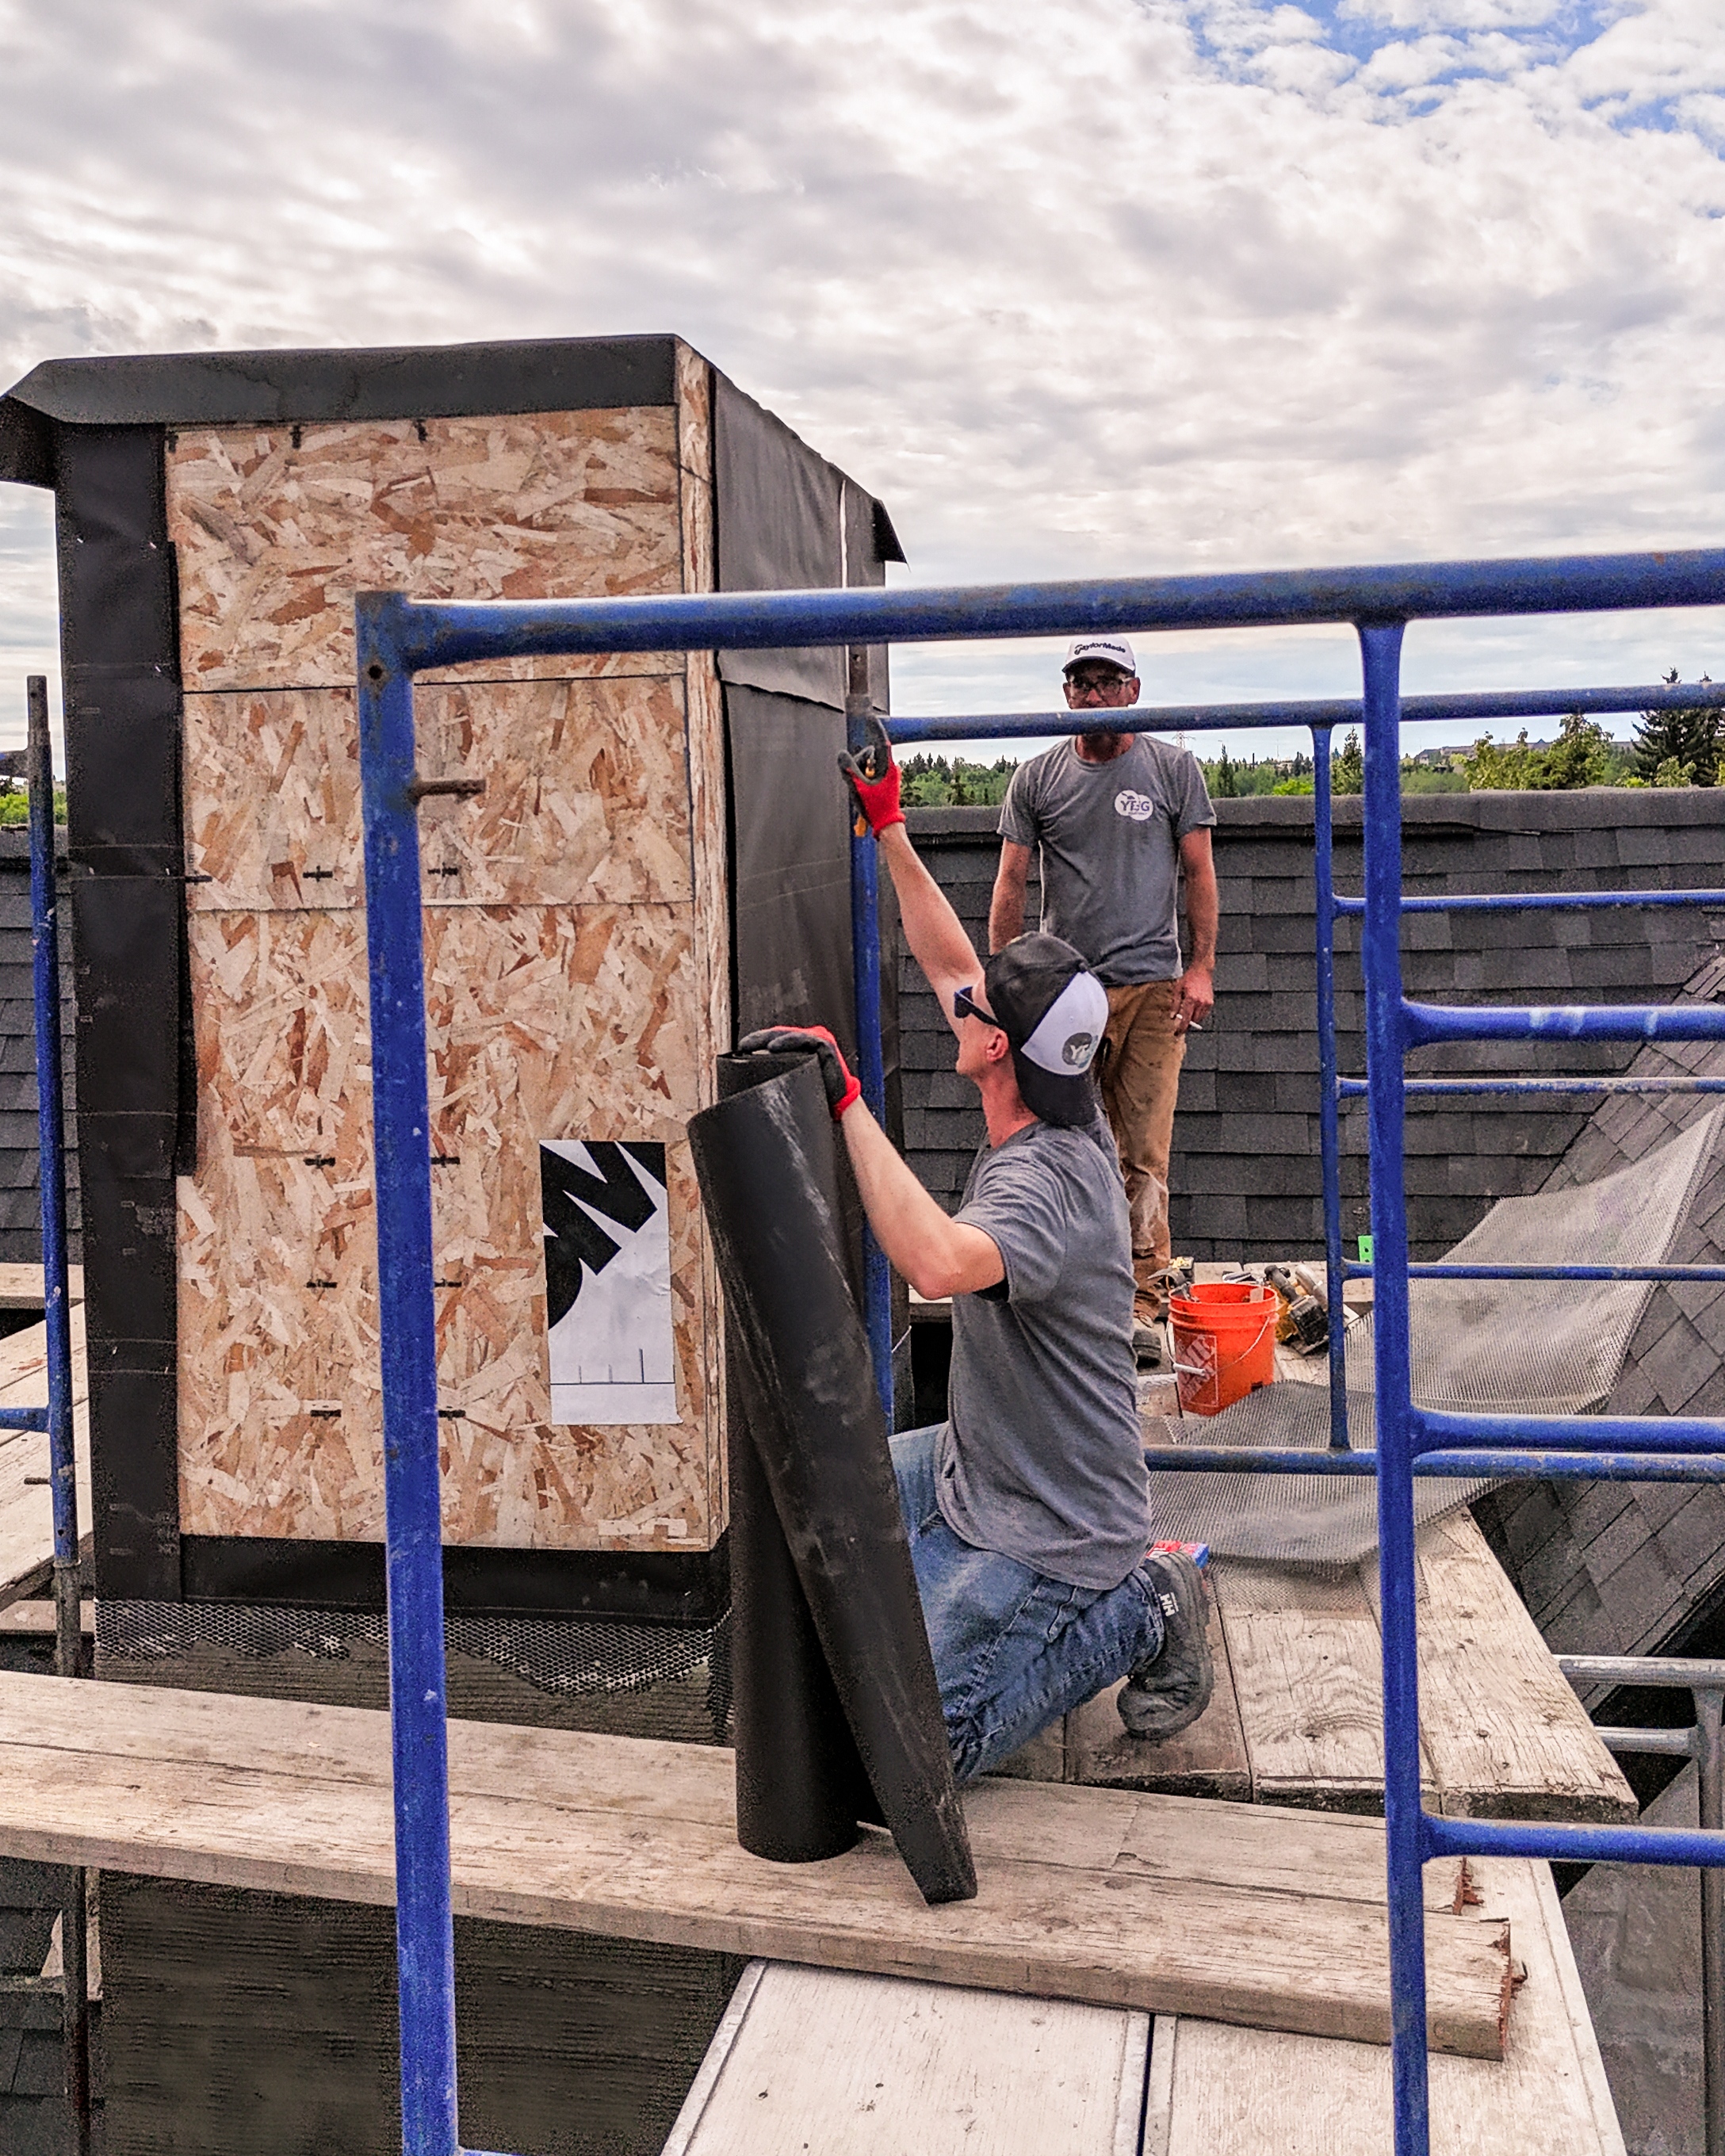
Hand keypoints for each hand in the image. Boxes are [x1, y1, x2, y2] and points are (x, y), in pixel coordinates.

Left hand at [736, 1024, 862, 1119]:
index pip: (775, 1038)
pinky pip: (804, 1040)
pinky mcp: (825, 1046)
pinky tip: (773, 1047)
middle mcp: (809, 1039)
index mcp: (800, 1046)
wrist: (840, 1104)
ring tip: (752, 1046)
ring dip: (769, 1039)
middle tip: (743, 1045)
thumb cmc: (817, 1094)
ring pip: (788, 1035)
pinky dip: (788, 1042)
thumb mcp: (793, 1080)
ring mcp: (818, 1040)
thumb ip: (778, 1074)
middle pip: (779, 1034)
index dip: (757, 1040)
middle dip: (759, 1039)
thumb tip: (749, 1080)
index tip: (740, 1047)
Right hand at [837, 713, 903, 836]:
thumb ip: (848, 769)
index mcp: (887, 766)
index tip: (870, 717)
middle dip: (859, 765)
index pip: (881, 741)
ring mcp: (890, 775)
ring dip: (861, 774)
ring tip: (862, 791)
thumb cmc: (876, 808)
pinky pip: (872, 773)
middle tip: (857, 781)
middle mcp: (891, 768)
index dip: (874, 728)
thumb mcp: (857, 787)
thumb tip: (842, 755)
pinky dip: (864, 779)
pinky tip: (864, 792)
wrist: (887, 825)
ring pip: (869, 765)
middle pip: (870, 755)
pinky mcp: (887, 782)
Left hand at [1173, 965, 1213, 1035]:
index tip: (1177, 1033)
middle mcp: (1200, 1002)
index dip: (1181, 1028)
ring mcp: (1207, 1003)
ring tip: (1186, 1015)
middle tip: (1179, 1025)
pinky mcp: (1210, 1003)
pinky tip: (1193, 1010)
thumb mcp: (1177, 989)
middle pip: (1193, 1021)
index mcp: (1191, 999)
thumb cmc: (1189, 978)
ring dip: (1192, 1020)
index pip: (1186, 1019)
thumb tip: (1172, 1016)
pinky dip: (1198, 1015)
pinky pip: (1203, 1014)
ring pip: (1199, 1019)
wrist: (1202, 970)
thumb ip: (1175, 1004)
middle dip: (1186, 1025)